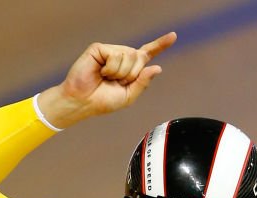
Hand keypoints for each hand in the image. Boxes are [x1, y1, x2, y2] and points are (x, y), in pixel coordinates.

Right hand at [38, 32, 176, 127]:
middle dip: (131, 74)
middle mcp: (121, 56)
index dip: (160, 45)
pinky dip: (111, 69)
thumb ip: (142, 83)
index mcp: (130, 68)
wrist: (83, 102)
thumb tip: (157, 67)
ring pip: (129, 56)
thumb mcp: (128, 97)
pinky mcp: (100, 48)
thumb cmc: (102, 101)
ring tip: (106, 78)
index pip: (147, 54)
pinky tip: (100, 72)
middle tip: (115, 82)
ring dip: (120, 73)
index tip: (173, 36)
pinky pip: (116, 56)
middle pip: (140, 57)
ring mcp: (111, 50)